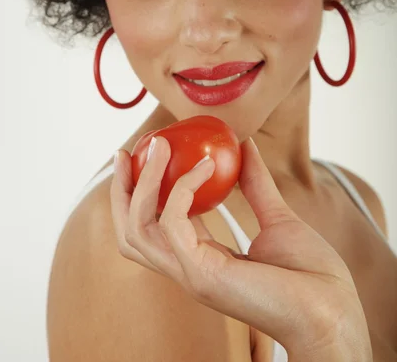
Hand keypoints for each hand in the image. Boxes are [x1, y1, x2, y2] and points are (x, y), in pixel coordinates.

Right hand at [110, 135, 371, 359]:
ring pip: (139, 228)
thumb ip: (254, 183)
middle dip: (122, 189)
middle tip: (127, 151)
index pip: (152, 227)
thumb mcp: (276, 216)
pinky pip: (173, 223)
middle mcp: (187, 268)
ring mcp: (191, 273)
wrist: (332, 309)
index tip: (143, 156)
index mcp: (200, 258)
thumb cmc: (310, 273)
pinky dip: (182, 189)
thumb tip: (244, 145)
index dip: (139, 192)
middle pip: (130, 231)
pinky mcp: (202, 273)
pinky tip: (204, 167)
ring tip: (158, 147)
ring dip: (143, 182)